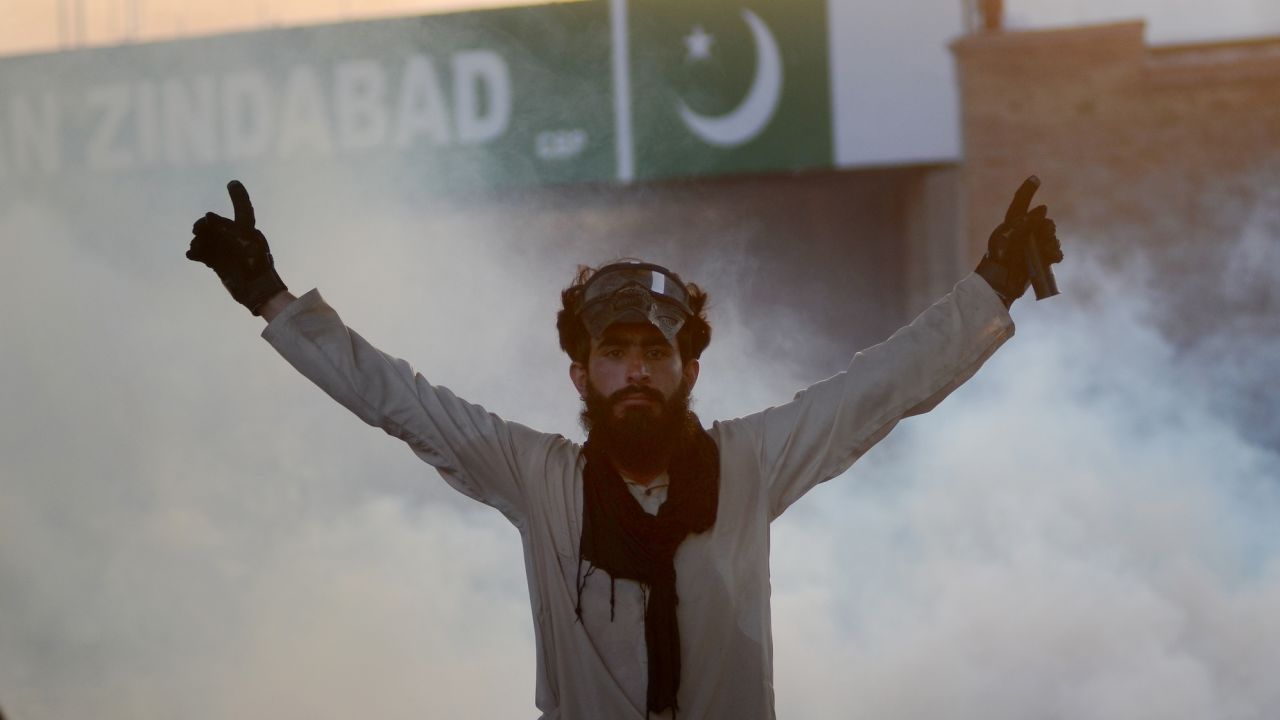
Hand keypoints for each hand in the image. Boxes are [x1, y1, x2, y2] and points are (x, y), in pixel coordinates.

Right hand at [186, 180, 286, 315]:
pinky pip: (204, 254)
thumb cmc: (257, 264)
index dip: (238, 196)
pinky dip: (196, 252)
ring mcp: (226, 251)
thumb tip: (207, 216)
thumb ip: (227, 227)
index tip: (232, 183)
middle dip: (204, 226)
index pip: (243, 210)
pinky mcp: (219, 264)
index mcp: (247, 231)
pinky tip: (192, 255)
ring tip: (197, 247)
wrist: (258, 290)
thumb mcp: (244, 241)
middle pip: (216, 225)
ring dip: (199, 240)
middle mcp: (236, 239)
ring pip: (207, 239)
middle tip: (197, 230)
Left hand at [975, 176, 1063, 306]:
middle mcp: (1025, 233)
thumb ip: (1026, 222)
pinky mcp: (1040, 259)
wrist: (1000, 283)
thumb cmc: (999, 259)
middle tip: (1043, 237)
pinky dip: (1056, 254)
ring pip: (1053, 237)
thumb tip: (1043, 209)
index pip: (1020, 204)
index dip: (1027, 190)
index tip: (1035, 178)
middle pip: (1046, 222)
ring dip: (1053, 243)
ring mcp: (1034, 246)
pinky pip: (1056, 252)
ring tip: (1046, 252)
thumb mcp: (1009, 237)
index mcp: (1013, 224)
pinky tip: (1053, 258)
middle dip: (1048, 229)